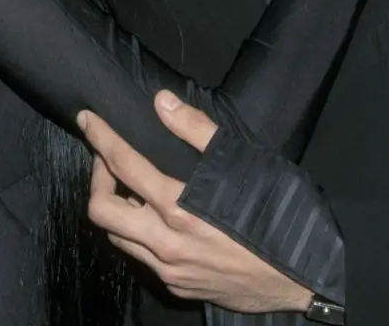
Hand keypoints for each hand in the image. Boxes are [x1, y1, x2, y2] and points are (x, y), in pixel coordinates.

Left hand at [78, 92, 311, 313]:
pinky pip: (142, 258)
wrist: (301, 278)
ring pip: (118, 238)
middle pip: (101, 211)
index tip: (87, 119)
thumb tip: (161, 101)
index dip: (100, 138)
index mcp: (179, 206)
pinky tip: (155, 218)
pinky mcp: (179, 287)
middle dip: (97, 178)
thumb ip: (197, 130)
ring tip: (130, 186)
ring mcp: (170, 270)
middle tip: (108, 159)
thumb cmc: (275, 214)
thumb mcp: (242, 161)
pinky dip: (137, 233)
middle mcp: (166, 242)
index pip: (123, 166)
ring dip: (115, 208)